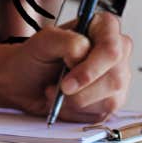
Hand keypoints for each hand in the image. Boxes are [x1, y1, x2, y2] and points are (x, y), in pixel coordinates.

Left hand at [0, 12, 132, 122]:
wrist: (24, 83)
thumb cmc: (35, 58)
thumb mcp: (43, 41)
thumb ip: (67, 41)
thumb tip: (84, 52)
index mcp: (103, 28)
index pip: (112, 49)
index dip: (92, 68)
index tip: (68, 79)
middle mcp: (116, 53)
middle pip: (114, 78)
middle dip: (81, 90)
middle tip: (60, 87)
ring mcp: (117, 78)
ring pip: (109, 100)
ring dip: (76, 101)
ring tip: (59, 91)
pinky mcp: (111, 101)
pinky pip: (102, 114)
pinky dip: (77, 112)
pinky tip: (67, 101)